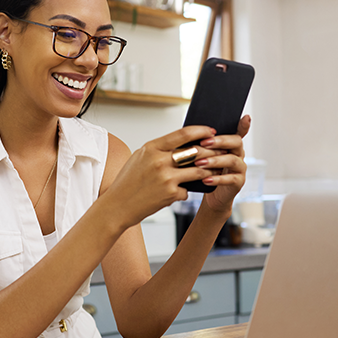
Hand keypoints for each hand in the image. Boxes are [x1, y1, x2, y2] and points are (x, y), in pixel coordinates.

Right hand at [104, 125, 220, 228]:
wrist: (117, 205)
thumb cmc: (127, 181)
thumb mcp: (140, 158)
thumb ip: (159, 149)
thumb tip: (181, 143)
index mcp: (152, 148)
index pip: (183, 134)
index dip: (200, 131)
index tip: (210, 132)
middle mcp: (160, 161)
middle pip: (195, 152)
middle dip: (211, 151)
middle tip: (220, 152)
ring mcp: (166, 178)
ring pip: (198, 171)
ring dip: (207, 171)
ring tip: (212, 171)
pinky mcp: (171, 194)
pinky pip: (187, 190)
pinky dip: (185, 191)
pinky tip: (179, 193)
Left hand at [195, 115, 250, 212]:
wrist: (210, 196)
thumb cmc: (205, 173)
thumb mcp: (202, 156)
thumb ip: (202, 145)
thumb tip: (187, 134)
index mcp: (230, 145)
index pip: (239, 132)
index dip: (244, 125)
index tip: (246, 117)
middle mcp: (238, 154)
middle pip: (236, 142)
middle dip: (220, 141)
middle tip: (204, 143)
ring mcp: (240, 168)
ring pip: (232, 160)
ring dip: (215, 160)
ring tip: (200, 163)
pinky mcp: (238, 182)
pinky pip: (231, 179)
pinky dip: (218, 178)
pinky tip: (206, 179)